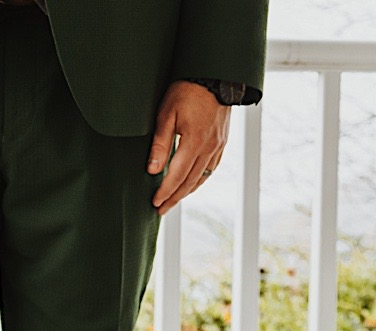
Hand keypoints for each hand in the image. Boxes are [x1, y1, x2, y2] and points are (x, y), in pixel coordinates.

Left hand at [148, 80, 230, 215]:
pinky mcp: (222, 141)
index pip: (177, 176)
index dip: (165, 191)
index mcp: (194, 142)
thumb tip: (153, 170)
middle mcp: (209, 147)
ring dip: (187, 191)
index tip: (154, 203)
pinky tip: (192, 183)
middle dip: (174, 197)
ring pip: (202, 177)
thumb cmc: (186, 91)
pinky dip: (200, 179)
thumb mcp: (166, 114)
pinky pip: (212, 167)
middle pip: (190, 181)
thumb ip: (160, 144)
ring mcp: (218, 145)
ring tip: (173, 200)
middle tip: (160, 210)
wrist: (215, 75)